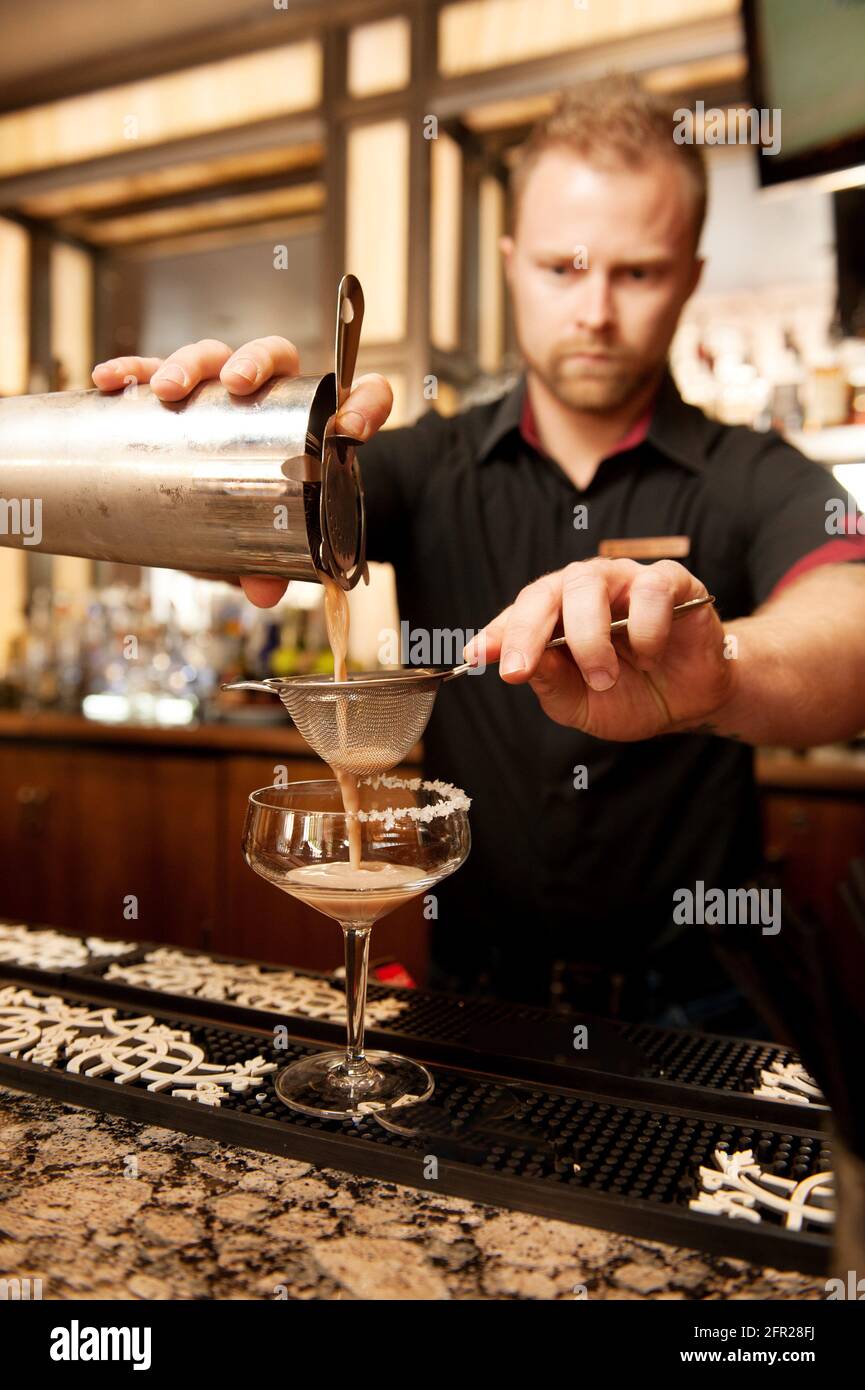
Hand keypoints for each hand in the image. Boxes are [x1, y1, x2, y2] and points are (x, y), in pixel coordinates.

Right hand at [92, 337, 392, 606]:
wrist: (228, 506)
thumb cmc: (260, 512)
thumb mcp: (270, 540)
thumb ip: (272, 564)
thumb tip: (263, 591)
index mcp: (315, 422)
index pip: (360, 394)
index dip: (367, 403)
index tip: (352, 429)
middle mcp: (271, 395)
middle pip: (271, 356)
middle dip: (252, 362)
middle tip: (234, 385)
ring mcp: (221, 391)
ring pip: (211, 357)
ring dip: (189, 365)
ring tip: (166, 389)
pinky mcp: (178, 397)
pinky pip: (152, 374)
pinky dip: (133, 373)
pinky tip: (112, 382)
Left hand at [463, 558, 734, 741]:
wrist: (688, 702)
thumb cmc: (628, 697)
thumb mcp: (580, 704)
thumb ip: (551, 683)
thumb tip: (525, 664)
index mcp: (558, 615)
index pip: (519, 613)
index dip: (497, 633)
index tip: (476, 656)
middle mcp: (587, 590)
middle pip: (548, 590)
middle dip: (526, 631)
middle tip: (518, 669)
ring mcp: (627, 581)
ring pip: (590, 582)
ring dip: (588, 637)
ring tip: (602, 678)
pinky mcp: (672, 582)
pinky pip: (650, 589)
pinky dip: (645, 627)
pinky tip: (650, 657)